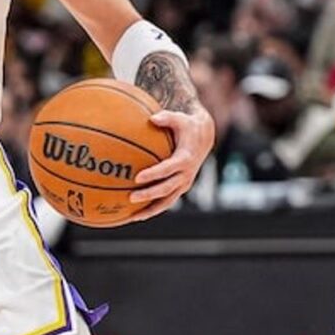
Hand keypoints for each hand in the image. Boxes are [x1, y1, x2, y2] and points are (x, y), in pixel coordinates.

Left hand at [129, 106, 214, 221]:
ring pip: (166, 201)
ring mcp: (183, 184)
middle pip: (166, 189)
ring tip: (132, 217)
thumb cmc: (186, 127)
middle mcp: (185, 175)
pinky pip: (165, 202)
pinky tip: (136, 214)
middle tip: (130, 198)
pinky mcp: (180, 188)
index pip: (167, 169)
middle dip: (148, 195)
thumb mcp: (179, 119)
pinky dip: (152, 209)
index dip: (153, 174)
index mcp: (185, 159)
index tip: (137, 177)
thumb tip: (152, 118)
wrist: (203, 139)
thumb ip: (166, 117)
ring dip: (150, 210)